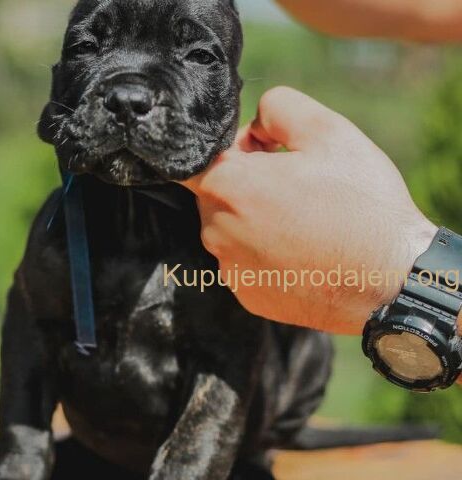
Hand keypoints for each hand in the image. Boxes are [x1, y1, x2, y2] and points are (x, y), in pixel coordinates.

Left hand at [181, 86, 437, 334]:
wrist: (391, 281)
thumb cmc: (360, 204)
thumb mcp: (327, 130)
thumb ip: (277, 106)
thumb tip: (253, 124)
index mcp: (227, 187)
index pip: (202, 158)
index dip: (234, 149)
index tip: (266, 153)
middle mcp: (217, 232)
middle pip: (215, 195)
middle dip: (246, 183)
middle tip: (294, 185)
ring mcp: (231, 270)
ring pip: (230, 230)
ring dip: (255, 218)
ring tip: (303, 219)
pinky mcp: (248, 296)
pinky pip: (246, 263)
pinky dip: (266, 253)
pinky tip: (303, 250)